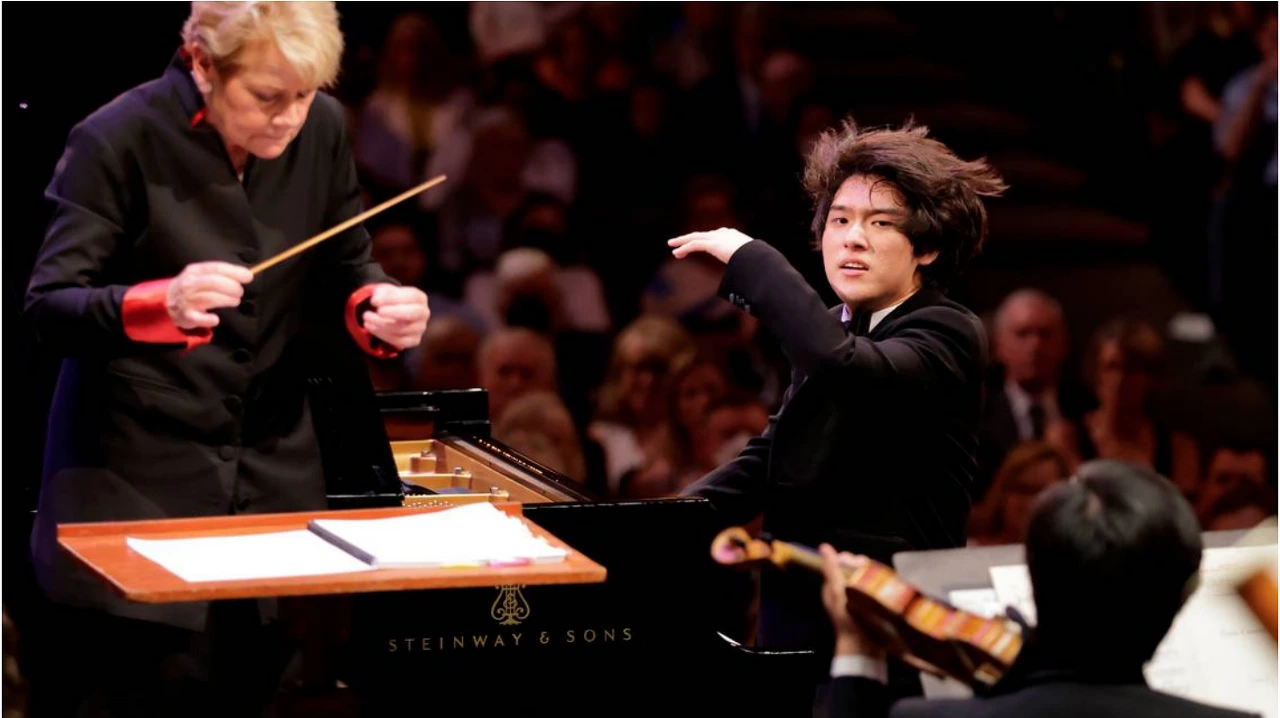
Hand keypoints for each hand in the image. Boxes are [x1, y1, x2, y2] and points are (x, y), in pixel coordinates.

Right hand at [167, 261, 253, 329]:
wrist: (167, 301)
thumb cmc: (191, 287)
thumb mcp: (201, 275)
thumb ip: (220, 274)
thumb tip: (245, 274)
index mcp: (195, 271)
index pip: (216, 268)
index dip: (234, 272)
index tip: (248, 276)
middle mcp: (189, 284)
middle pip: (214, 282)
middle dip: (232, 287)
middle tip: (240, 292)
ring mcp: (186, 299)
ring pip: (210, 298)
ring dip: (227, 300)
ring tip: (234, 301)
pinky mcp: (186, 315)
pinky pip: (198, 318)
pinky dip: (209, 319)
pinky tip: (216, 319)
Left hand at [362, 284, 429, 349]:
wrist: (395, 314)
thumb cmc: (391, 301)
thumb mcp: (386, 292)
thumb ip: (381, 293)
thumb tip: (376, 300)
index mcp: (420, 298)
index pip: (411, 297)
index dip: (392, 299)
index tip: (374, 301)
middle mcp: (424, 313)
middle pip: (413, 313)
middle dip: (394, 312)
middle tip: (378, 311)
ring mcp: (420, 328)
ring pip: (402, 329)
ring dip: (382, 324)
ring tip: (367, 318)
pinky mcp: (414, 340)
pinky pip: (399, 341)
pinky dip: (382, 335)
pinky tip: (371, 327)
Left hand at [667, 227, 754, 263]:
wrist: (759, 256)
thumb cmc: (759, 262)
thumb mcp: (752, 265)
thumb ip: (748, 270)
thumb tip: (752, 281)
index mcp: (735, 237)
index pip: (718, 234)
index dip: (707, 239)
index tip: (702, 242)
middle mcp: (725, 234)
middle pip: (703, 234)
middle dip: (690, 238)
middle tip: (680, 242)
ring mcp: (718, 237)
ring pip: (695, 238)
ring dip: (682, 241)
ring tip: (672, 245)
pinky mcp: (712, 244)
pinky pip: (694, 244)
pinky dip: (684, 248)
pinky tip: (676, 253)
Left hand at [820, 544, 884, 658]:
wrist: (863, 649)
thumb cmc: (848, 619)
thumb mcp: (837, 591)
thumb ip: (831, 569)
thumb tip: (824, 547)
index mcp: (832, 587)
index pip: (840, 564)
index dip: (850, 559)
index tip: (859, 562)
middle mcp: (844, 592)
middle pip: (855, 570)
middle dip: (864, 567)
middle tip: (872, 571)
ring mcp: (858, 600)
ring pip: (867, 579)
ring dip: (874, 575)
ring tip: (881, 577)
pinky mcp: (871, 607)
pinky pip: (875, 590)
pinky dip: (881, 586)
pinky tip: (888, 586)